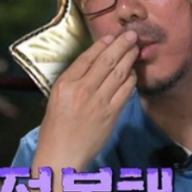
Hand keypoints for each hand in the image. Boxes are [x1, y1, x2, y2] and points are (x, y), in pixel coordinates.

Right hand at [36, 30, 138, 170]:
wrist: (61, 156)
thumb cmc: (56, 128)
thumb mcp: (56, 98)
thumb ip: (73, 80)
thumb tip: (93, 64)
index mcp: (65, 84)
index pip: (86, 57)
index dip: (102, 45)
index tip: (111, 37)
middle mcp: (82, 89)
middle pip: (106, 61)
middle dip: (121, 45)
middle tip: (132, 35)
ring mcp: (98, 102)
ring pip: (119, 73)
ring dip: (129, 58)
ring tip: (135, 49)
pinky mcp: (111, 114)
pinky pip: (125, 91)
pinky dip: (131, 79)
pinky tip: (133, 72)